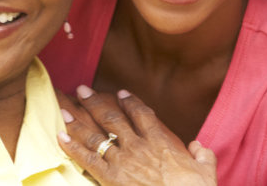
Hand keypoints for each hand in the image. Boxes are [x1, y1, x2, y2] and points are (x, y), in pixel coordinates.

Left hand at [56, 86, 216, 185]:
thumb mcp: (206, 171)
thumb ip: (202, 155)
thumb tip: (199, 147)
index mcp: (161, 141)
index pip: (142, 114)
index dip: (130, 102)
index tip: (121, 93)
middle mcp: (139, 146)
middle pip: (112, 118)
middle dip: (95, 102)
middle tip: (83, 89)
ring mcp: (123, 161)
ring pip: (95, 135)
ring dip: (78, 121)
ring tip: (64, 109)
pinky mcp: (111, 178)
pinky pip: (87, 159)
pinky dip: (72, 147)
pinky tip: (60, 137)